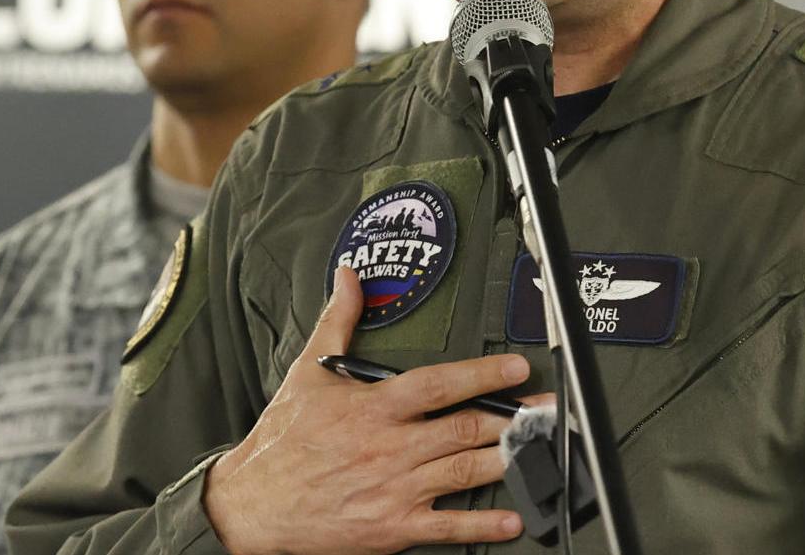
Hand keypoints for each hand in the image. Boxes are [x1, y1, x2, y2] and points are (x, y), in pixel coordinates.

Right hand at [202, 267, 533, 554]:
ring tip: (541, 450)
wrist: (254, 504)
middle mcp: (390, 447)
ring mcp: (395, 489)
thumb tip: (349, 277)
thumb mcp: (308, 371)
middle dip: (514, 417)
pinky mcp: (393, 528)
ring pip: (465, 471)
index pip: (438, 385)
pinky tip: (512, 517)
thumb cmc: (283, 440)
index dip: (482, 373)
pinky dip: (482, 523)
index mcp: (374, 407)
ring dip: (509, 460)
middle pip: (465, 428)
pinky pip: (447, 526)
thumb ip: (339, 321)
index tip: (516, 367)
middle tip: (549, 409)